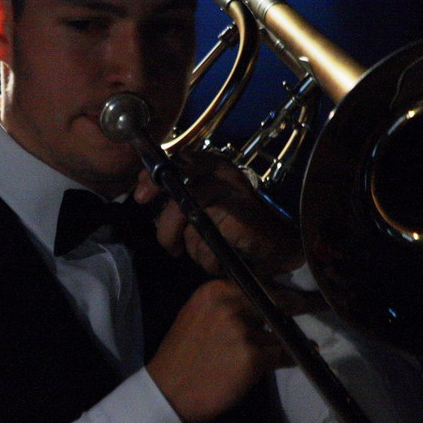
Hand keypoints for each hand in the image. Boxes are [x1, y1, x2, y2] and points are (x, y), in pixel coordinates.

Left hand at [133, 151, 303, 276]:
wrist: (282, 243)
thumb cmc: (241, 224)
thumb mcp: (209, 202)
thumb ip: (180, 194)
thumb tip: (143, 191)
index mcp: (215, 167)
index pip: (177, 161)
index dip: (155, 178)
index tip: (141, 197)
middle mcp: (224, 176)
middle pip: (178, 201)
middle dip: (167, 230)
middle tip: (170, 247)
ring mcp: (233, 196)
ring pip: (192, 228)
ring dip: (195, 250)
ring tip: (210, 254)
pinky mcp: (239, 220)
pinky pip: (207, 245)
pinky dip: (210, 260)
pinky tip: (222, 261)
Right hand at [146, 279, 323, 422]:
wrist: (169, 392)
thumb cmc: (182, 356)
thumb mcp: (197, 315)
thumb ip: (225, 303)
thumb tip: (259, 298)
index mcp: (214, 290)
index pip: (256, 282)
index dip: (278, 288)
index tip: (295, 289)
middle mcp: (229, 304)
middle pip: (275, 300)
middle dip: (298, 303)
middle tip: (319, 303)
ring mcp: (242, 330)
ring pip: (280, 329)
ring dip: (291, 336)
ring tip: (303, 341)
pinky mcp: (252, 357)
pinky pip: (283, 353)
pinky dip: (294, 356)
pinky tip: (303, 355)